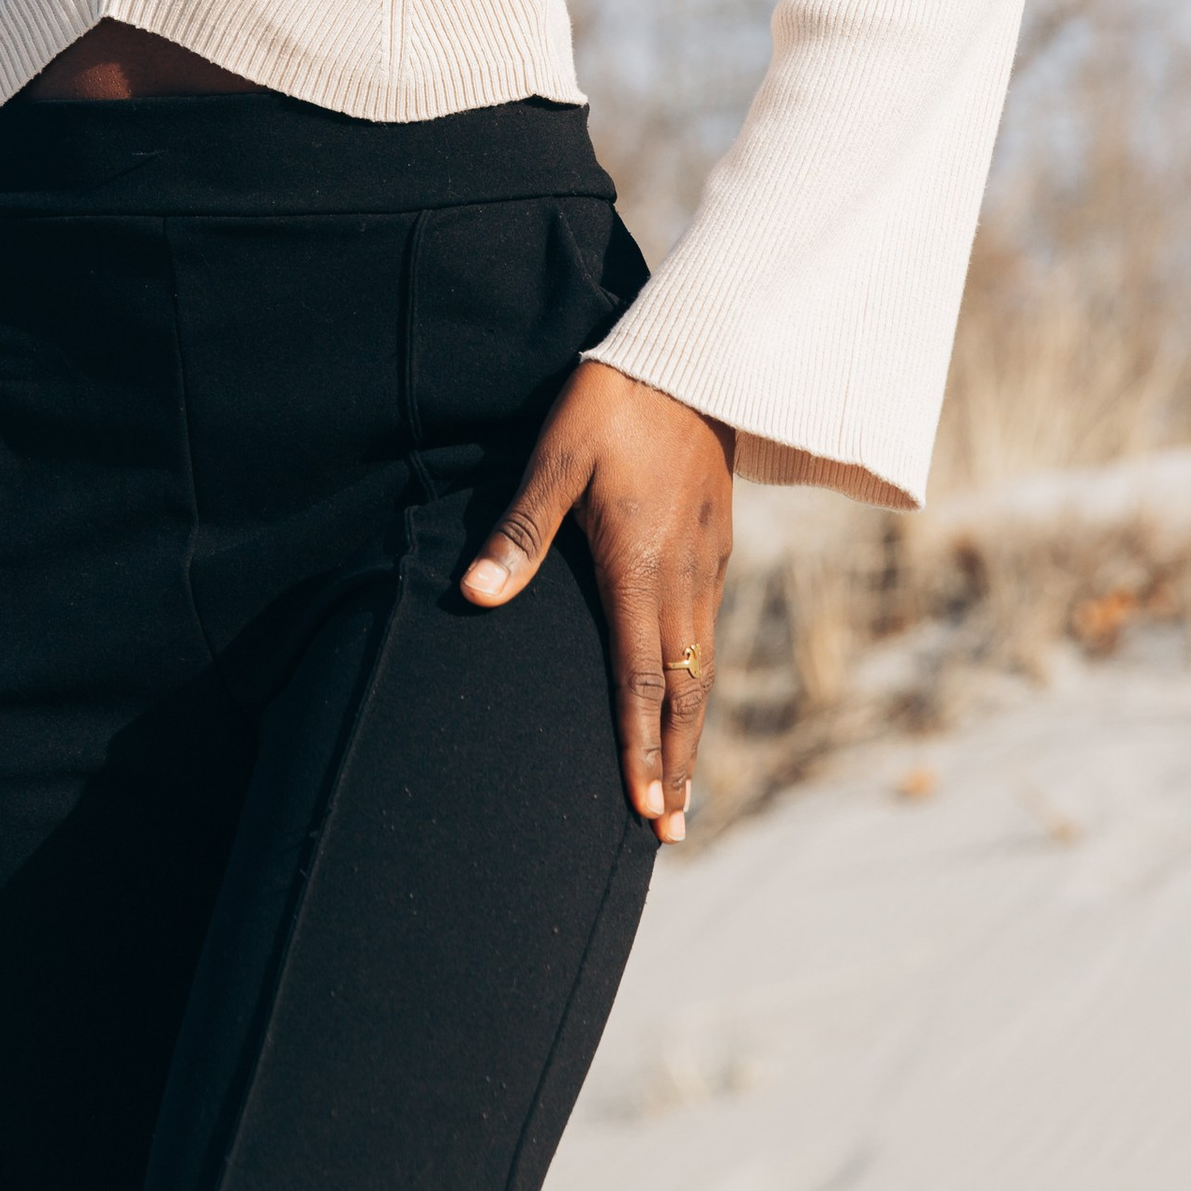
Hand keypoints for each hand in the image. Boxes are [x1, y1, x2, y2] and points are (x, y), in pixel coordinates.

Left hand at [462, 360, 733, 842]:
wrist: (692, 358)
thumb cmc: (610, 405)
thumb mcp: (554, 457)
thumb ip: (518, 530)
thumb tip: (475, 594)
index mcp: (639, 563)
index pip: (640, 675)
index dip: (639, 744)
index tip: (643, 807)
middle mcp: (682, 576)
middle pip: (681, 689)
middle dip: (674, 763)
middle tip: (669, 832)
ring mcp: (706, 564)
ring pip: (702, 667)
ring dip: (690, 733)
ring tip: (682, 792)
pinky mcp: (715, 547)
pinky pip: (709, 633)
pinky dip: (700, 684)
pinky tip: (690, 704)